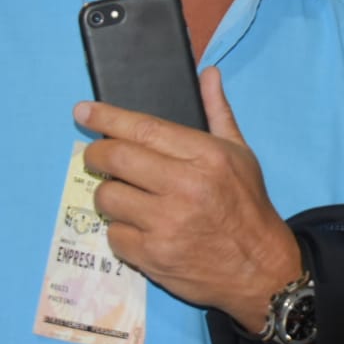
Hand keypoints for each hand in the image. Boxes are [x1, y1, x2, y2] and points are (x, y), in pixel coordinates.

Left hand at [75, 66, 301, 331]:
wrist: (259, 269)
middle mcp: (184, 187)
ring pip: (108, 198)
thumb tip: (209, 73)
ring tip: (126, 195)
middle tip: (97, 156)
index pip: (144, 129)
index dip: (107, 117)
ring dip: (109, 194)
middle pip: (116, 159)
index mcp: (206, 156)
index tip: (83, 110)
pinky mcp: (153, 257)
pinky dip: (121, 230)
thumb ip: (218, 112)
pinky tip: (139, 227)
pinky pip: (114, 235)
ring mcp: (166, 225)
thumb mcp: (240, 154)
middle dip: (96, 154)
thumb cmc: (248, 206)